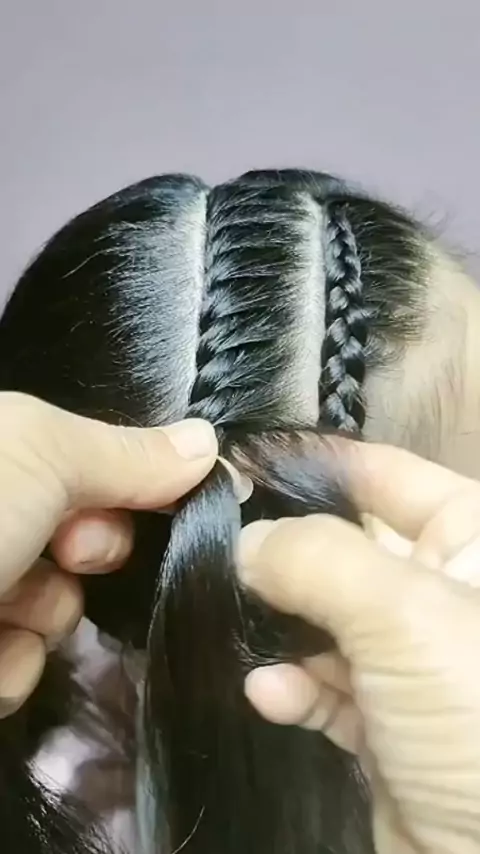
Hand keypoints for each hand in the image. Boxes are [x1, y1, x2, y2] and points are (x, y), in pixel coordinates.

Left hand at [0, 392, 216, 716]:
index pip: (90, 464)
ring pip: (48, 607)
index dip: (126, 483)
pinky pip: (12, 664)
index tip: (144, 499)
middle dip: (80, 551)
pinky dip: (6, 667)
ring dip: (40, 617)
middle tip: (64, 551)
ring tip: (0, 612)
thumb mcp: (37, 453)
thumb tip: (207, 443)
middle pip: (75, 537)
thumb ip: (124, 452)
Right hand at [239, 442, 479, 853]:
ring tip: (236, 626)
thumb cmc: (476, 714)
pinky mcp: (387, 723)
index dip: (314, 463)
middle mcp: (441, 592)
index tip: (239, 462)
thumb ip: (317, 559)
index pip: (385, 474)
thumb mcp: (405, 615)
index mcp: (471, 541)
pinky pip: (327, 688)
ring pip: (326, 620)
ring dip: (281, 628)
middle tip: (216, 546)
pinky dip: (295, 688)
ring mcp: (412, 660)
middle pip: (344, 548)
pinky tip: (270, 694)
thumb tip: (244, 543)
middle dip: (283, 553)